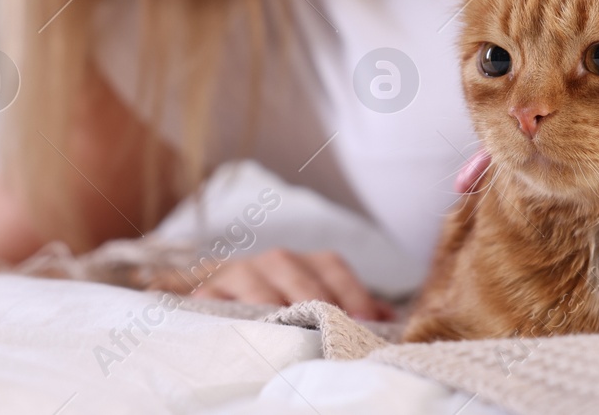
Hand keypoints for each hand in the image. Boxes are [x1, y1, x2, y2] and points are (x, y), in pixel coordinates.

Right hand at [188, 248, 395, 319]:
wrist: (219, 303)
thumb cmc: (277, 307)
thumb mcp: (315, 302)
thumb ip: (350, 308)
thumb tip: (390, 321)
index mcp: (305, 262)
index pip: (332, 266)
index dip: (352, 292)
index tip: (366, 321)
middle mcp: (274, 262)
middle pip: (298, 274)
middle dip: (318, 303)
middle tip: (333, 330)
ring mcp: (239, 274)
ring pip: (260, 286)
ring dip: (277, 310)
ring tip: (293, 335)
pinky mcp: (207, 295)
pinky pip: (218, 304)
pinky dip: (232, 318)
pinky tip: (247, 336)